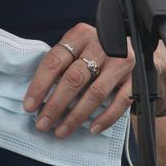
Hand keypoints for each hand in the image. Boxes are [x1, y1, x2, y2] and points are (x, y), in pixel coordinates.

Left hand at [23, 22, 134, 137]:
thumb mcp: (76, 47)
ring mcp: (120, 61)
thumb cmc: (94, 51)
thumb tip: (38, 98)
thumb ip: (61, 65)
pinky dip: (106, 118)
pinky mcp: (135, 77)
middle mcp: (101, 45)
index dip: (40, 84)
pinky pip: (121, 102)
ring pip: (96, 92)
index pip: (55, 60)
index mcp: (80, 35)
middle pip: (74, 78)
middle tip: (43, 123)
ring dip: (76, 116)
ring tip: (61, 130)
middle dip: (56, 105)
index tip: (29, 105)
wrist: (132, 46)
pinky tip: (92, 128)